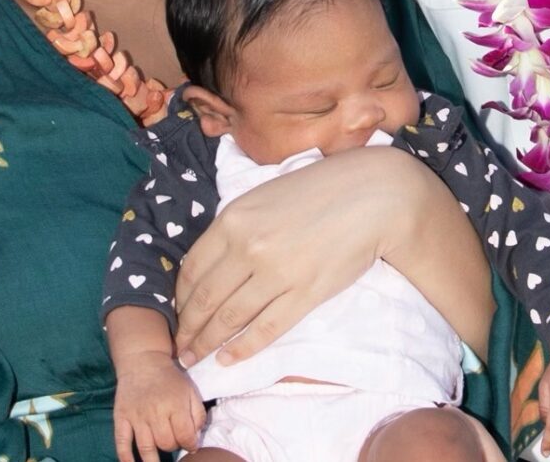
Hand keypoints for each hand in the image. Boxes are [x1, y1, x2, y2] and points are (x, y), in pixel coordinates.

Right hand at [112, 349, 204, 461]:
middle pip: (166, 443)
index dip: (191, 444)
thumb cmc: (170, 379)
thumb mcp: (190, 390)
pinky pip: (122, 442)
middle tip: (174, 441)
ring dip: (153, 459)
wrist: (143, 361)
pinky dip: (126, 457)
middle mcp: (155, 412)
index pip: (184, 435)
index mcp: (175, 404)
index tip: (191, 445)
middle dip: (173, 446)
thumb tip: (195, 439)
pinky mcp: (121, 418)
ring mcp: (136, 416)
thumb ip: (198, 414)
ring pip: (146, 447)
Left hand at [175, 144, 426, 367]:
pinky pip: (266, 329)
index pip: (192, 269)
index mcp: (234, 219)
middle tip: (181, 348)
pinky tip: (229, 358)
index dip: (181, 299)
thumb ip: (235, 226)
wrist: (372, 196)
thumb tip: (210, 262)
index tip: (178, 315)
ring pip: (231, 318)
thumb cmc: (318, 190)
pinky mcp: (304, 294)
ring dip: (208, 343)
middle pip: (206, 298)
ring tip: (196, 358)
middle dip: (189, 328)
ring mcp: (277, 273)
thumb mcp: (264, 196)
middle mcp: (249, 247)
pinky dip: (243, 348)